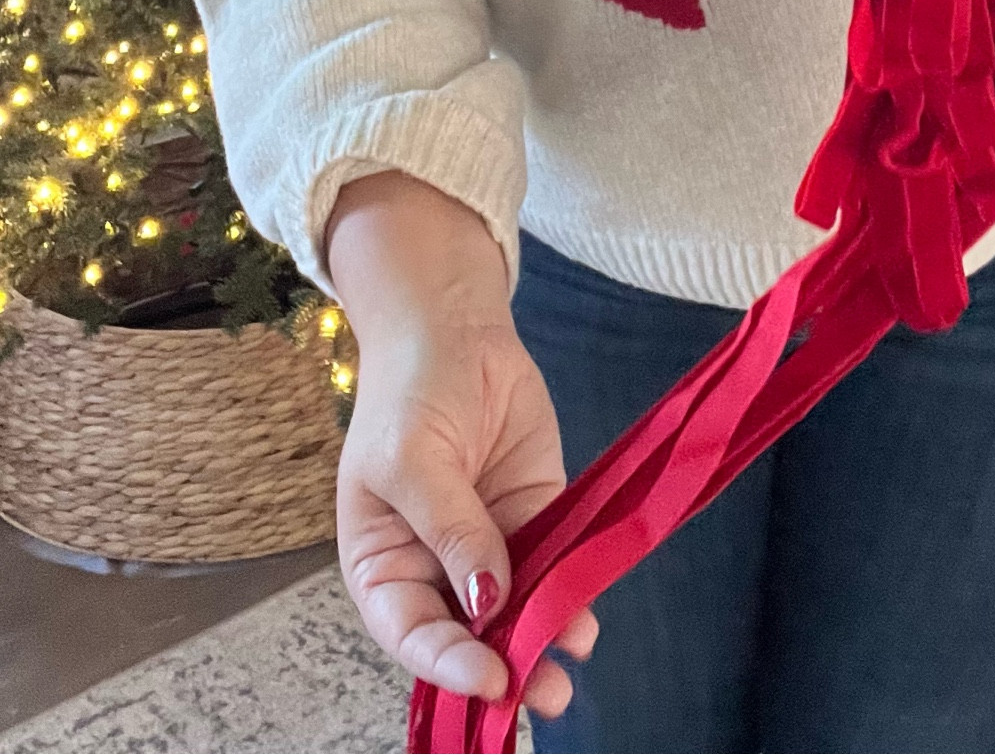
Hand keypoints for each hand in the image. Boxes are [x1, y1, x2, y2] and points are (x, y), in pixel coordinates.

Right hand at [336, 310, 597, 716]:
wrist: (454, 326)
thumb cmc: (407, 391)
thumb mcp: (410, 460)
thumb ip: (450, 531)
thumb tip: (485, 601)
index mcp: (384, 564)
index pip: (411, 632)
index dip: (448, 663)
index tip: (489, 676)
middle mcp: (436, 567)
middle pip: (468, 635)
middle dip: (504, 665)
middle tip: (544, 691)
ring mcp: (489, 544)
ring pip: (518, 608)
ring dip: (544, 636)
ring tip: (572, 660)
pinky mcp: (535, 515)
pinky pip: (553, 563)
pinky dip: (571, 590)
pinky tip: (586, 613)